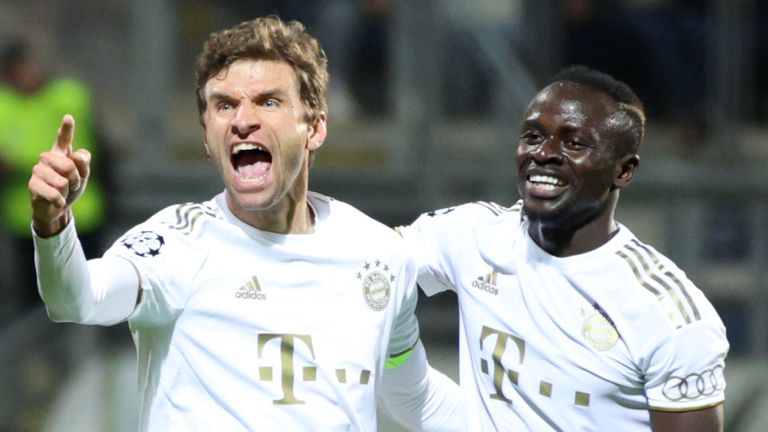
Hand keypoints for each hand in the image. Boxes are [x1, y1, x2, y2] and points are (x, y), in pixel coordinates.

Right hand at [29, 115, 91, 236]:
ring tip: (62, 192)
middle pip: (69, 165)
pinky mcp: (33, 184)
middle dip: (76, 179)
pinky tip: (57, 201)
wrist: (58, 207)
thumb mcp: (83, 175)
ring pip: (62, 181)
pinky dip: (60, 201)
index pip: (64, 139)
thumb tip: (76, 156)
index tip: (69, 117)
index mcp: (62, 153)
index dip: (67, 128)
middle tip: (72, 185)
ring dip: (67, 191)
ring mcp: (38, 170)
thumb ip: (84, 163)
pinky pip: (54, 194)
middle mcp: (47, 158)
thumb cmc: (71, 188)